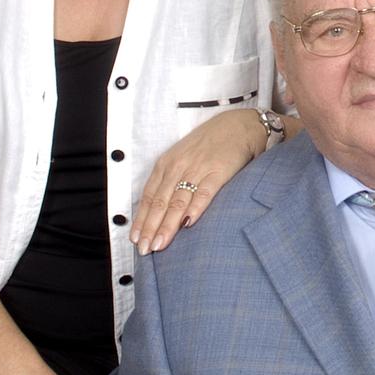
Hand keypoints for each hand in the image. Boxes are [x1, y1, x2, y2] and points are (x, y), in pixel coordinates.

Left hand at [132, 107, 265, 253]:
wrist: (238, 125)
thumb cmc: (209, 143)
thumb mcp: (182, 156)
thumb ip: (171, 179)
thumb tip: (158, 210)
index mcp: (167, 163)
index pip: (149, 196)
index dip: (142, 220)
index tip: (136, 240)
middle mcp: (179, 166)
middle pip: (160, 202)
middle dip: (151, 228)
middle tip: (145, 249)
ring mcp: (198, 168)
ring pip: (178, 201)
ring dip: (168, 225)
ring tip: (160, 244)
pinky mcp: (219, 171)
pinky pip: (204, 192)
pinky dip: (195, 208)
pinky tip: (188, 223)